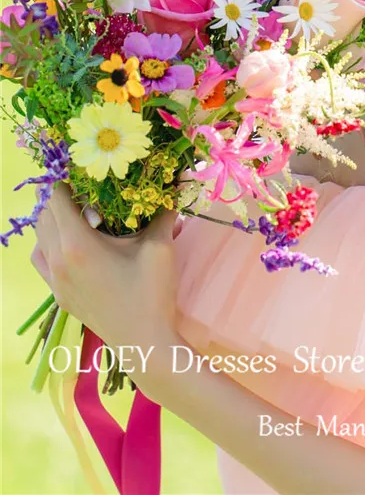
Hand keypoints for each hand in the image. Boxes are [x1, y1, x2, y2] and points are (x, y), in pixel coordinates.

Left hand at [31, 182, 183, 382]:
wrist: (143, 342)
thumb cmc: (151, 293)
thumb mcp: (160, 247)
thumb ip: (163, 211)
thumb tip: (176, 182)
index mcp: (77, 245)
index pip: (57, 200)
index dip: (68, 182)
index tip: (86, 172)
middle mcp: (58, 260)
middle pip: (43, 216)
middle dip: (61, 198)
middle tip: (88, 190)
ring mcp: (54, 280)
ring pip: (38, 238)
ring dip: (52, 221)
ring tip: (79, 215)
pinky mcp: (58, 295)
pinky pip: (40, 260)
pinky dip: (48, 244)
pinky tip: (71, 243)